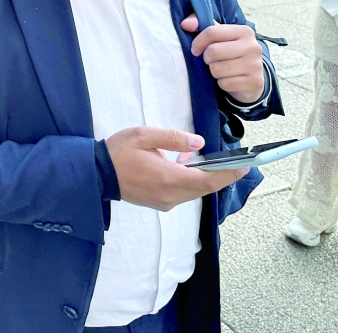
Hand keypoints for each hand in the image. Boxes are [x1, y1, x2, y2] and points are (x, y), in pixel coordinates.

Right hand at [106, 126, 247, 211]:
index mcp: (169, 178)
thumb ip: (173, 138)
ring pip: (195, 192)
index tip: (245, 166)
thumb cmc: (118, 152)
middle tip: (236, 163)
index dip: (229, 174)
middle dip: (222, 176)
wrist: (95, 174)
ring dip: (205, 178)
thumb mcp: (143, 136)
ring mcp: (165, 202)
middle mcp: (171, 195)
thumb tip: (198, 143)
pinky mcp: (160, 204)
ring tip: (206, 161)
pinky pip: (183, 194)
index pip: (208, 179)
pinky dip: (191, 182)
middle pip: (205, 188)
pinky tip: (184, 167)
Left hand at [181, 15, 264, 103]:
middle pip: (213, 51)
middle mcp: (253, 46)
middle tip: (211, 61)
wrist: (251, 76)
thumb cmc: (230, 52)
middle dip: (207, 58)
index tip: (195, 50)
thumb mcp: (218, 36)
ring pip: (217, 69)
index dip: (198, 42)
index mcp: (244, 31)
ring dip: (214, 71)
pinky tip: (229, 79)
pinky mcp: (255, 81)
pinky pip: (225, 83)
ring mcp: (255, 65)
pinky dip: (222, 83)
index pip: (212, 32)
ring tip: (222, 69)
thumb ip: (200, 25)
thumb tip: (185, 24)